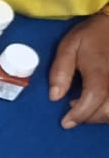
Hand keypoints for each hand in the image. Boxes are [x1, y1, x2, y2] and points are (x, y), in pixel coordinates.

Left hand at [50, 13, 108, 128]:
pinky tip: (99, 101)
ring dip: (101, 115)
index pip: (90, 103)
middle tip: (72, 111)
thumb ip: (60, 72)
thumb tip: (54, 96)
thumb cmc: (91, 35)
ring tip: (85, 106)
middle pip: (106, 112)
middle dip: (88, 118)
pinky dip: (108, 109)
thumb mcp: (69, 48)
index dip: (77, 116)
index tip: (65, 122)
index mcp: (100, 74)